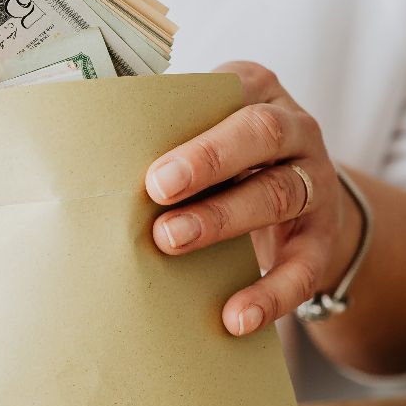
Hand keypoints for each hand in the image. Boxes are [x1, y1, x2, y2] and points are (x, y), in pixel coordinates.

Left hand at [145, 62, 360, 336]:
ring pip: (278, 194)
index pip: (234, 88)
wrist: (301, 213)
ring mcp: (316, 184)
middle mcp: (297, 130)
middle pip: (261, 134)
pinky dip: (270, 294)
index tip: (153, 159)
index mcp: (258, 92)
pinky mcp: (321, 240)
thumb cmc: (228, 165)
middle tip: (156, 189)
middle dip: (208, 160)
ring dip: (223, 219)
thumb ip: (162, 135)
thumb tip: (84, 158)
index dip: (195, 121)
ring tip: (171, 241)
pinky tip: (236, 317)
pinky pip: (303, 267)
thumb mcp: (205, 135)